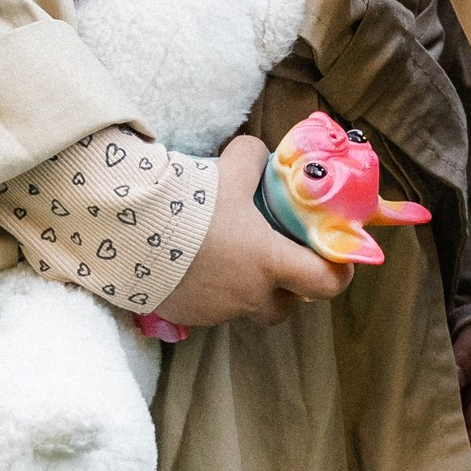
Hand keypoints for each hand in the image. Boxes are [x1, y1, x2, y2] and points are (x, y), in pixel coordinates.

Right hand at [155, 133, 351, 329]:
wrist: (131, 231)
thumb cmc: (190, 204)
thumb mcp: (229, 170)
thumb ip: (254, 161)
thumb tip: (261, 155)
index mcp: (270, 263)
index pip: (326, 284)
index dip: (338, 274)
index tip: (336, 261)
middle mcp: (249, 295)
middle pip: (285, 306)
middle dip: (287, 289)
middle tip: (276, 261)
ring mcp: (217, 311)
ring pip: (244, 308)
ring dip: (245, 289)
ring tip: (226, 257)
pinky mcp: (187, 315)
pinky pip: (209, 308)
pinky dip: (208, 290)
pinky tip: (192, 264)